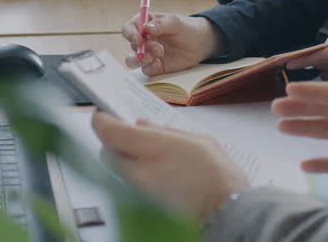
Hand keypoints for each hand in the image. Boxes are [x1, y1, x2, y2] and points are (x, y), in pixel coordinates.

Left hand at [91, 111, 248, 222]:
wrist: (225, 213)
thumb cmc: (217, 177)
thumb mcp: (198, 141)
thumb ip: (166, 131)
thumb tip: (142, 125)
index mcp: (153, 148)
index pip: (110, 132)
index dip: (102, 120)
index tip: (103, 114)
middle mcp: (139, 171)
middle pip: (106, 152)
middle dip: (112, 139)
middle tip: (125, 130)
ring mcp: (138, 191)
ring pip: (116, 168)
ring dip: (123, 156)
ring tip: (144, 149)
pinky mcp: (142, 204)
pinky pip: (128, 182)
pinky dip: (134, 171)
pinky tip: (153, 168)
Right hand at [121, 12, 220, 75]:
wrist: (200, 44)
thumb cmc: (187, 28)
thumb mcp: (176, 22)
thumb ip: (162, 24)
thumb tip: (147, 28)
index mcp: (145, 23)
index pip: (129, 28)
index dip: (130, 34)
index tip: (138, 38)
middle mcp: (144, 39)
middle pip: (132, 45)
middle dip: (142, 48)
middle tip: (158, 49)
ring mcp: (148, 53)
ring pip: (133, 60)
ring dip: (140, 60)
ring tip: (155, 58)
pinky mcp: (154, 66)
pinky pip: (145, 70)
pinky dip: (150, 68)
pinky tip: (159, 64)